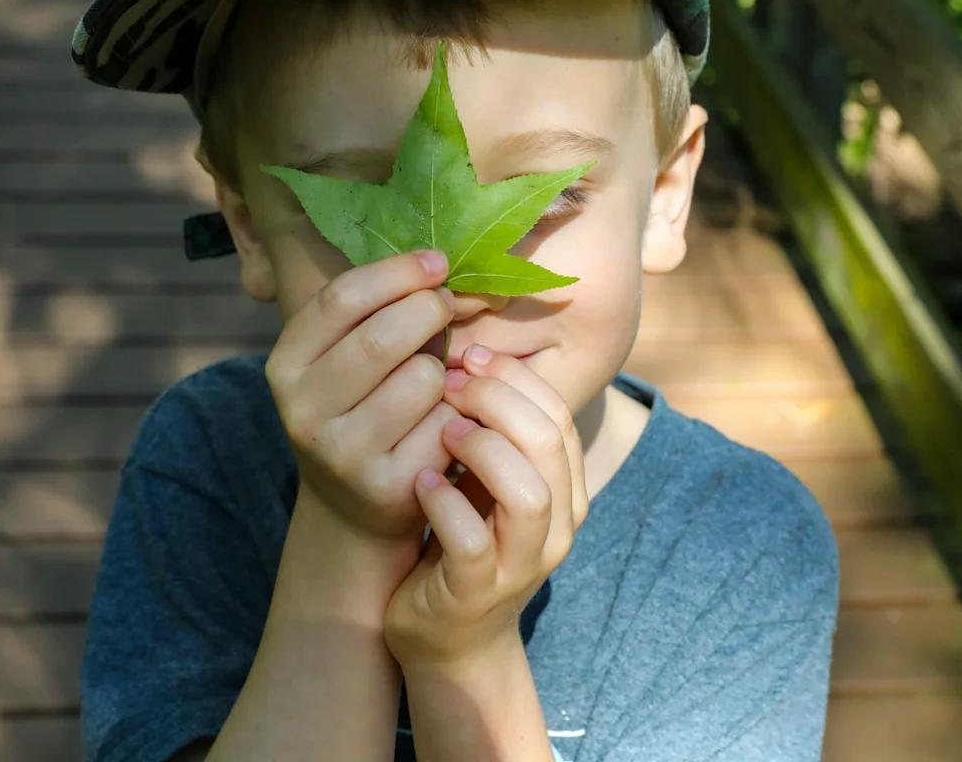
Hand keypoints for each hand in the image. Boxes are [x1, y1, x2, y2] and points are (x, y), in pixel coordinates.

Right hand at [265, 249, 459, 544]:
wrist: (353, 506)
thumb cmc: (359, 406)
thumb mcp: (343, 358)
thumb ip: (375, 312)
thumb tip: (438, 262)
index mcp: (286, 364)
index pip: (341, 298)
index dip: (397, 272)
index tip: (437, 262)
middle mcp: (302, 410)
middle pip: (383, 336)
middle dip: (429, 309)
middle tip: (446, 305)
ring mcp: (341, 453)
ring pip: (421, 378)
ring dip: (443, 367)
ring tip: (436, 376)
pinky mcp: (385, 486)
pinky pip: (445, 423)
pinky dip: (457, 412)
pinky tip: (445, 419)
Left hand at [383, 345, 588, 668]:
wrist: (448, 634)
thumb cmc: (463, 536)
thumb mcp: (486, 477)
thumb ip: (492, 427)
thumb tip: (466, 352)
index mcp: (565, 487)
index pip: (558, 414)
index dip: (515, 377)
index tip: (469, 355)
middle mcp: (557, 524)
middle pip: (549, 442)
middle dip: (498, 399)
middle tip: (449, 381)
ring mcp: (522, 562)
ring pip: (528, 493)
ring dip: (482, 449)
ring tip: (442, 430)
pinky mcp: (479, 592)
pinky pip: (473, 542)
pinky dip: (446, 504)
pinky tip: (420, 480)